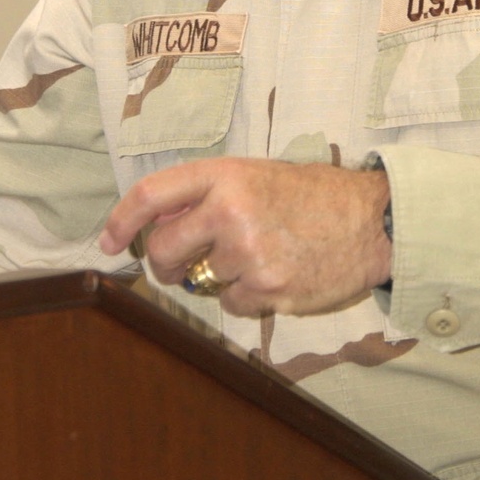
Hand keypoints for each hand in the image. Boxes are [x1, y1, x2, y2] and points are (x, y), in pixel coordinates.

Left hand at [100, 158, 391, 316]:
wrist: (372, 220)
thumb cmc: (313, 196)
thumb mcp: (257, 174)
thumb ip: (207, 193)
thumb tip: (153, 225)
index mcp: (225, 175)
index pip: (151, 195)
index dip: (120, 221)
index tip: (107, 241)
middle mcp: (230, 211)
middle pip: (162, 250)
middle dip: (164, 263)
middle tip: (181, 264)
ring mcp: (249, 252)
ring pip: (200, 281)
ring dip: (219, 276)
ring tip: (259, 255)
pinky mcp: (268, 288)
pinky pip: (229, 304)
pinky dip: (244, 296)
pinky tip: (274, 274)